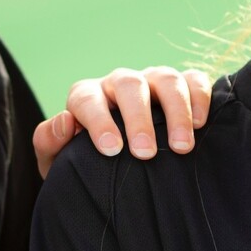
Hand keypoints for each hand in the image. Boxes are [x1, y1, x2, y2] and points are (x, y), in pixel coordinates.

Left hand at [33, 66, 213, 176]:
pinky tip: (201, 125)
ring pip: (165, 79)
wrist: (117, 171)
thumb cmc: (86, 166)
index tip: (111, 150)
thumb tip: (64, 121)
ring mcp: (152, 82)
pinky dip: (199, 97)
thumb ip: (50, 143)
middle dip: (138, 118)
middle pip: (129, 85)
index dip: (98, 121)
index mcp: (86, 97)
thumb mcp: (60, 163)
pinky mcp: (181, 86)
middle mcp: (118, 84)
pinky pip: (194, 80)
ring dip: (176, 110)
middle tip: (144, 154)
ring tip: (181, 147)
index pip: (86, 99)